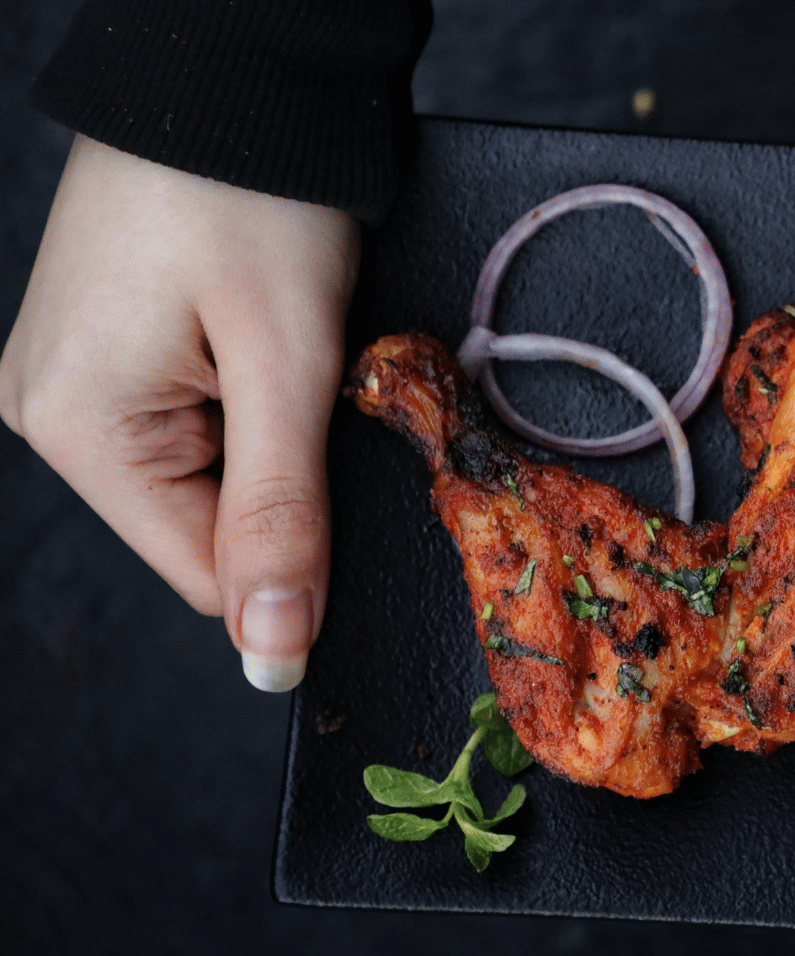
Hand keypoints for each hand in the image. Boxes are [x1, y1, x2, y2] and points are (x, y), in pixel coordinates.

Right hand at [1, 135, 357, 691]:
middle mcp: (53, 415)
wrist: (234, 76)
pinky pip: (201, 421)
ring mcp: (77, 379)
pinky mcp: (112, 351)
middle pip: (207, 528)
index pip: (205, 576)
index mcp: (76, 430)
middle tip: (318, 384)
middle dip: (287, 481)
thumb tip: (272, 655)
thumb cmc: (258, 200)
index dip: (298, 563)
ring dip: (275, 435)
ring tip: (284, 343)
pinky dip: (254, 398)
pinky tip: (264, 335)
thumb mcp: (288, 365)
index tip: (356, 497)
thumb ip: (281, 516)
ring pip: (213, 477)